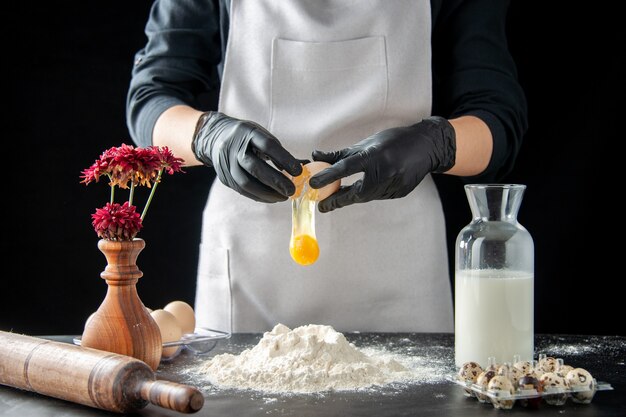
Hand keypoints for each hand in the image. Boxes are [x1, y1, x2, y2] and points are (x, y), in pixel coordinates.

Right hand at [192, 112, 302, 202]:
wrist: (215, 137)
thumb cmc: (247, 138)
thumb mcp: (261, 136)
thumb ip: (280, 152)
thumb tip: (305, 166)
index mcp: (248, 133)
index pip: (267, 145)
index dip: (284, 159)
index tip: (298, 171)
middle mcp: (234, 148)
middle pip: (255, 167)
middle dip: (276, 181)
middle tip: (292, 190)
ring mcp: (227, 164)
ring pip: (246, 183)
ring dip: (267, 193)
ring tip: (284, 196)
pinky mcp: (225, 177)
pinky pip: (243, 190)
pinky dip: (259, 196)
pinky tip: (272, 198)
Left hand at [309, 116, 455, 211]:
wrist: (426, 147)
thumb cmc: (393, 142)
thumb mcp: (366, 144)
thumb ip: (340, 154)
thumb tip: (316, 156)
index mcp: (374, 156)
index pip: (346, 168)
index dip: (328, 176)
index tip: (313, 185)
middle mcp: (384, 172)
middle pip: (355, 192)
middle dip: (337, 200)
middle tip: (322, 206)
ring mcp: (394, 185)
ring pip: (366, 196)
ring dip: (354, 195)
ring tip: (342, 194)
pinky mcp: (399, 193)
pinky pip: (379, 196)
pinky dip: (371, 192)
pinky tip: (372, 186)